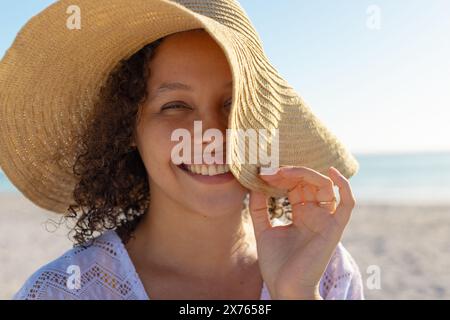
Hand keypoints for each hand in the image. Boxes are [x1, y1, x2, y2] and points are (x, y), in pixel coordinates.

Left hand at [248, 166, 355, 299]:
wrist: (284, 287)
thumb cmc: (276, 263)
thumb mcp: (263, 229)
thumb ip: (259, 208)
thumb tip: (255, 184)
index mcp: (301, 214)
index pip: (297, 186)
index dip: (282, 177)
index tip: (263, 174)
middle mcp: (315, 215)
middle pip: (309, 183)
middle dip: (290, 173)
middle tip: (271, 171)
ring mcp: (326, 220)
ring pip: (325, 187)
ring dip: (306, 174)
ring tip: (285, 171)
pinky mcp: (334, 228)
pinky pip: (346, 204)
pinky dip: (344, 186)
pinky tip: (331, 172)